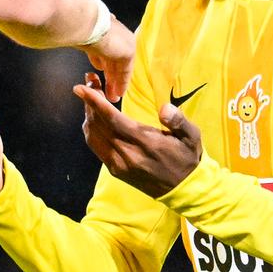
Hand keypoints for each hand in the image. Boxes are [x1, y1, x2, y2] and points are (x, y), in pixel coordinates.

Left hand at [73, 75, 200, 197]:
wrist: (183, 190)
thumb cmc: (187, 158)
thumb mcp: (192, 137)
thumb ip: (179, 121)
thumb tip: (165, 108)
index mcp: (145, 143)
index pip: (113, 119)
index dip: (94, 103)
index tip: (80, 87)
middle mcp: (127, 155)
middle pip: (98, 125)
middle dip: (89, 102)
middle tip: (89, 82)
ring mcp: (118, 165)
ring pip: (93, 136)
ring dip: (89, 115)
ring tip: (91, 97)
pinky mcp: (115, 170)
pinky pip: (96, 147)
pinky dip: (92, 130)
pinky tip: (95, 118)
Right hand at [79, 16, 134, 102]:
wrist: (83, 22)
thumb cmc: (77, 26)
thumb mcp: (85, 40)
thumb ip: (92, 51)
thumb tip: (98, 64)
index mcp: (109, 29)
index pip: (109, 51)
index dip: (105, 66)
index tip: (102, 75)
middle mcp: (120, 35)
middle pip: (116, 61)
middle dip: (112, 78)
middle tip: (110, 92)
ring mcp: (126, 43)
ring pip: (120, 67)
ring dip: (116, 83)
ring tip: (113, 97)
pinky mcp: (128, 51)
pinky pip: (125, 71)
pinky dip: (121, 83)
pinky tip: (119, 93)